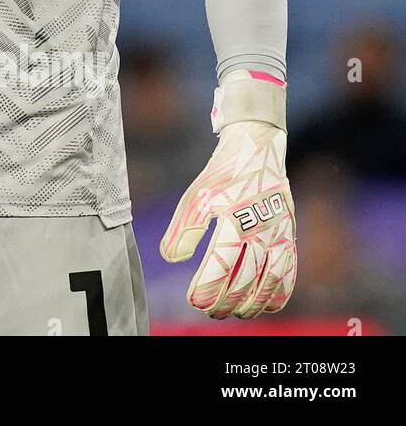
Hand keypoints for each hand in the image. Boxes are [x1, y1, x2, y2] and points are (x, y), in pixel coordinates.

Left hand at [160, 73, 295, 318]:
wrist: (257, 149)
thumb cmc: (222, 175)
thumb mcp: (195, 197)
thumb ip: (183, 230)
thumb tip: (171, 259)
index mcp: (235, 220)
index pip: (221, 265)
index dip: (207, 288)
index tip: (194, 301)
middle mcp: (261, 231)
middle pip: (245, 279)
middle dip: (226, 301)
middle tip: (209, 313)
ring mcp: (280, 235)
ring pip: (269, 282)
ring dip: (252, 303)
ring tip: (235, 314)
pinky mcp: (290, 236)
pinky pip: (290, 273)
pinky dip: (279, 294)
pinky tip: (266, 305)